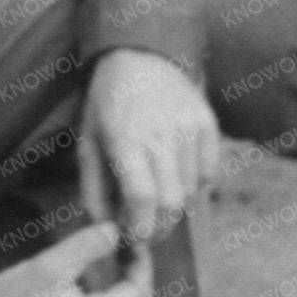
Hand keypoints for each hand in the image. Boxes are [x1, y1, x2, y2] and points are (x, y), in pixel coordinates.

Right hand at [0, 223, 153, 296]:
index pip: (140, 292)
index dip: (143, 264)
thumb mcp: (47, 267)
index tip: (133, 241)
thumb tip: (114, 230)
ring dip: (116, 291)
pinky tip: (81, 287)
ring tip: (105, 263)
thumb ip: (85, 247)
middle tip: (124, 249)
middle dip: (132, 276)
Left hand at [81, 49, 219, 249]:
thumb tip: (106, 232)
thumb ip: (94, 191)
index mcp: (126, 140)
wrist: (140, 56)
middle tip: (149, 234)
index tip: (135, 240)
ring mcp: (189, 128)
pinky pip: (209, 173)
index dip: (141, 228)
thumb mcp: (87, 144)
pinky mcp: (207, 124)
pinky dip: (196, 188)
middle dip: (160, 228)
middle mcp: (162, 135)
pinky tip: (178, 183)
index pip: (143, 198)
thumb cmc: (107, 105)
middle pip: (171, 202)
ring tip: (158, 205)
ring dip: (175, 208)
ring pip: (192, 191)